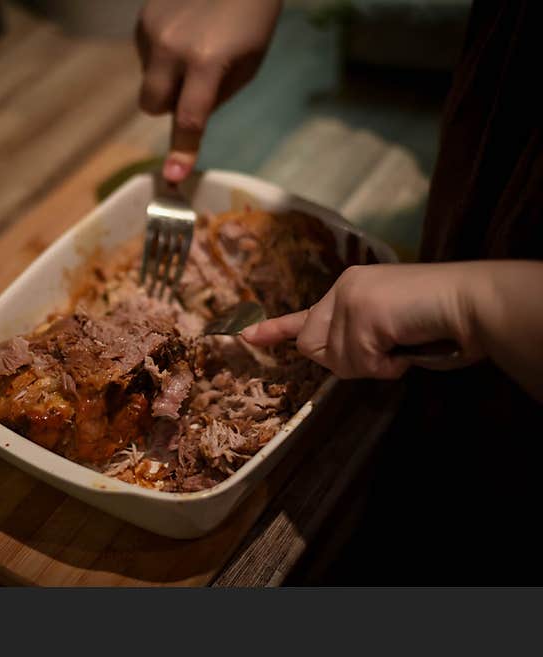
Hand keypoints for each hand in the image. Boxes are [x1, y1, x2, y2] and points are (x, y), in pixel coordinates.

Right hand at [136, 0, 281, 181]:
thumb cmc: (252, 18)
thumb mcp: (248, 64)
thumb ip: (215, 96)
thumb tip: (186, 120)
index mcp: (207, 62)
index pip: (189, 118)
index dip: (182, 150)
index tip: (173, 176)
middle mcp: (172, 48)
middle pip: (152, 105)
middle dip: (167, 106)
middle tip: (191, 86)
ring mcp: (152, 31)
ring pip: (148, 79)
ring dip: (166, 75)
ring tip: (193, 45)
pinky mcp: (143, 18)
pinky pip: (145, 55)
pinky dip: (161, 53)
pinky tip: (182, 31)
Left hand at [241, 263, 485, 378]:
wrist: (471, 302)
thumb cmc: (439, 319)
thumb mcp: (387, 326)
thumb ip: (357, 337)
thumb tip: (329, 357)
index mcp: (349, 288)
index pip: (303, 315)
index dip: (274, 330)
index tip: (245, 335)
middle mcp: (343, 289)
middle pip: (314, 348)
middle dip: (347, 362)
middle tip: (384, 351)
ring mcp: (350, 299)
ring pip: (337, 361)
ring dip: (372, 366)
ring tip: (402, 344)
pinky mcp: (360, 314)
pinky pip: (359, 363)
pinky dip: (386, 367)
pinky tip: (405, 347)